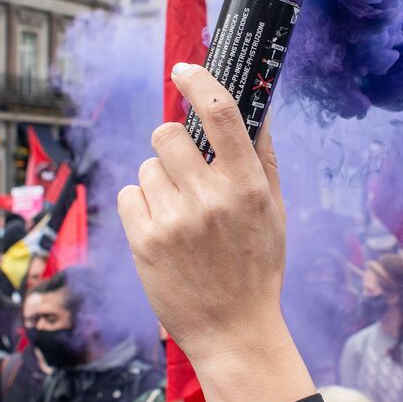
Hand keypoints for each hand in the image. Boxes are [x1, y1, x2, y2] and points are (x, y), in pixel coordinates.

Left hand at [118, 64, 287, 360]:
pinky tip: (162, 231)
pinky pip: (129, 195)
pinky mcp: (145, 241)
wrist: (234, 331)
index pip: (220, 112)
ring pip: (147, 167)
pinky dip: (141, 207)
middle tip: (184, 170)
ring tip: (180, 216)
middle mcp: (210, 198)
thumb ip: (262, 158)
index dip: (197, 80)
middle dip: (172, 145)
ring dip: (159, 182)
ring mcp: (174, 220)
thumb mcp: (273, 211)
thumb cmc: (257, 267)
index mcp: (247, 186)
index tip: (183, 70)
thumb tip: (256, 108)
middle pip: (168, 134)